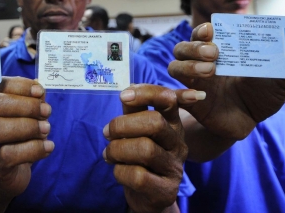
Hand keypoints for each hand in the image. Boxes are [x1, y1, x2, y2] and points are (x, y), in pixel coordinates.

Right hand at [0, 77, 53, 212]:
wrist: (10, 178)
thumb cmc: (21, 142)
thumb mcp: (30, 119)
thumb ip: (33, 101)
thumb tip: (39, 85)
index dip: (18, 85)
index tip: (40, 92)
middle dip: (24, 105)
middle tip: (46, 111)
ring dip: (26, 126)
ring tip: (46, 129)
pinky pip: (7, 155)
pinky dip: (32, 149)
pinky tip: (48, 147)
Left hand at [103, 85, 199, 212]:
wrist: (147, 195)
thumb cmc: (139, 156)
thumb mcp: (138, 130)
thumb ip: (134, 110)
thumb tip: (128, 89)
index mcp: (172, 123)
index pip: (168, 99)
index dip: (146, 93)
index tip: (123, 96)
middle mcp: (178, 143)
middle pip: (155, 122)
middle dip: (122, 124)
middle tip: (107, 132)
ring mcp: (174, 168)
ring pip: (145, 149)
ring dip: (117, 149)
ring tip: (109, 153)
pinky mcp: (166, 190)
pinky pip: (138, 176)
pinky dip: (120, 171)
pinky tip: (117, 170)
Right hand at [168, 22, 284, 139]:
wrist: (250, 121)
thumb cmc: (262, 94)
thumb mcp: (282, 77)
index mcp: (220, 50)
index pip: (201, 33)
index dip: (202, 29)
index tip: (212, 30)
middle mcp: (201, 63)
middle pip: (182, 47)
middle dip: (194, 46)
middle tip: (215, 53)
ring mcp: (194, 82)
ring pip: (174, 67)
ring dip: (187, 66)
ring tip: (210, 71)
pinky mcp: (191, 102)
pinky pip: (175, 94)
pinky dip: (184, 93)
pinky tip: (200, 96)